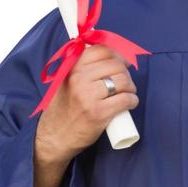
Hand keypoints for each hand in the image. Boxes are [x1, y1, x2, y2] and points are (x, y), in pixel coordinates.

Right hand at [35, 44, 138, 163]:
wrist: (54, 135)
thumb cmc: (65, 108)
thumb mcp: (66, 81)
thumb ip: (81, 67)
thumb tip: (111, 56)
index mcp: (73, 68)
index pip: (102, 50)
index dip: (117, 55)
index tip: (122, 63)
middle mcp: (79, 78)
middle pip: (116, 65)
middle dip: (126, 73)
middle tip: (124, 84)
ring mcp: (89, 96)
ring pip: (123, 81)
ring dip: (131, 87)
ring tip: (127, 93)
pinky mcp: (98, 112)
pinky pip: (125, 99)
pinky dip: (132, 100)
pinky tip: (130, 103)